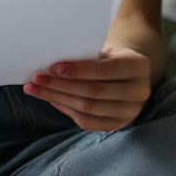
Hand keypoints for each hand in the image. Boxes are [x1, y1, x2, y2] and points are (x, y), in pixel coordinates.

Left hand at [23, 46, 151, 131]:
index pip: (106, 70)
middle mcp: (139, 92)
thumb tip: (51, 66)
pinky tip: (51, 99)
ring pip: (88, 108)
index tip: (54, 67)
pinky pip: (88, 121)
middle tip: (37, 78)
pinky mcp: (118, 124)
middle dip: (61, 85)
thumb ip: (86, 57)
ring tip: (36, 89)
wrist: (129, 73)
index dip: (80, 70)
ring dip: (58, 98)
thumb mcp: (105, 51)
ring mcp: (130, 112)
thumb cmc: (110, 57)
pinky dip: (66, 110)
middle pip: (94, 92)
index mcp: (138, 67)